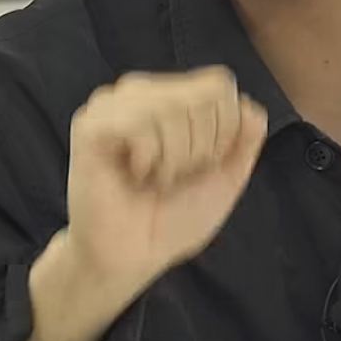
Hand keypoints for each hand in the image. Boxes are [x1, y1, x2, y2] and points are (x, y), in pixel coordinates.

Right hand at [65, 66, 267, 290]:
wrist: (136, 257)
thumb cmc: (174, 217)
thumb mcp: (226, 176)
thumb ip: (246, 138)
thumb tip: (250, 105)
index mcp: (171, 96)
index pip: (220, 84)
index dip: (225, 130)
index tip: (202, 165)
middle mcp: (141, 91)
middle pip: (202, 95)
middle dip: (202, 148)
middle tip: (175, 175)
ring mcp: (112, 105)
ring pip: (172, 107)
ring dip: (174, 158)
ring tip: (155, 177)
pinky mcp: (90, 125)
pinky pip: (139, 122)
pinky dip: (149, 158)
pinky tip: (135, 174)